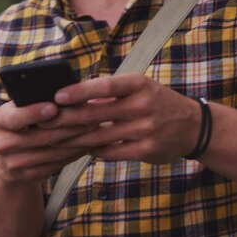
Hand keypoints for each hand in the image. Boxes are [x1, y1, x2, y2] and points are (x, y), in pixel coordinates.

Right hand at [0, 102, 91, 181]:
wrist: (11, 158)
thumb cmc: (25, 123)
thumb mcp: (24, 109)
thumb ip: (39, 99)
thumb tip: (70, 88)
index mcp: (0, 120)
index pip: (14, 117)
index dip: (33, 113)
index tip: (53, 108)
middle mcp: (3, 143)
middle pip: (41, 137)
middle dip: (69, 126)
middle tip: (91, 116)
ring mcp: (13, 163)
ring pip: (52, 152)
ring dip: (77, 140)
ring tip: (95, 128)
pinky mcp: (28, 176)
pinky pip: (56, 164)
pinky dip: (74, 153)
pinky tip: (87, 144)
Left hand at [46, 74, 201, 163]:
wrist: (193, 127)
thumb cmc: (157, 102)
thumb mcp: (140, 87)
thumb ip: (111, 91)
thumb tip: (71, 95)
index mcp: (139, 84)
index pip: (105, 85)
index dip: (79, 91)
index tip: (57, 96)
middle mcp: (143, 105)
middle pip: (96, 113)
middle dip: (66, 118)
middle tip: (43, 121)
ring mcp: (146, 130)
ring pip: (100, 136)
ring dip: (74, 138)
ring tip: (55, 138)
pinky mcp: (146, 150)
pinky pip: (111, 152)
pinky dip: (94, 150)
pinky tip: (83, 148)